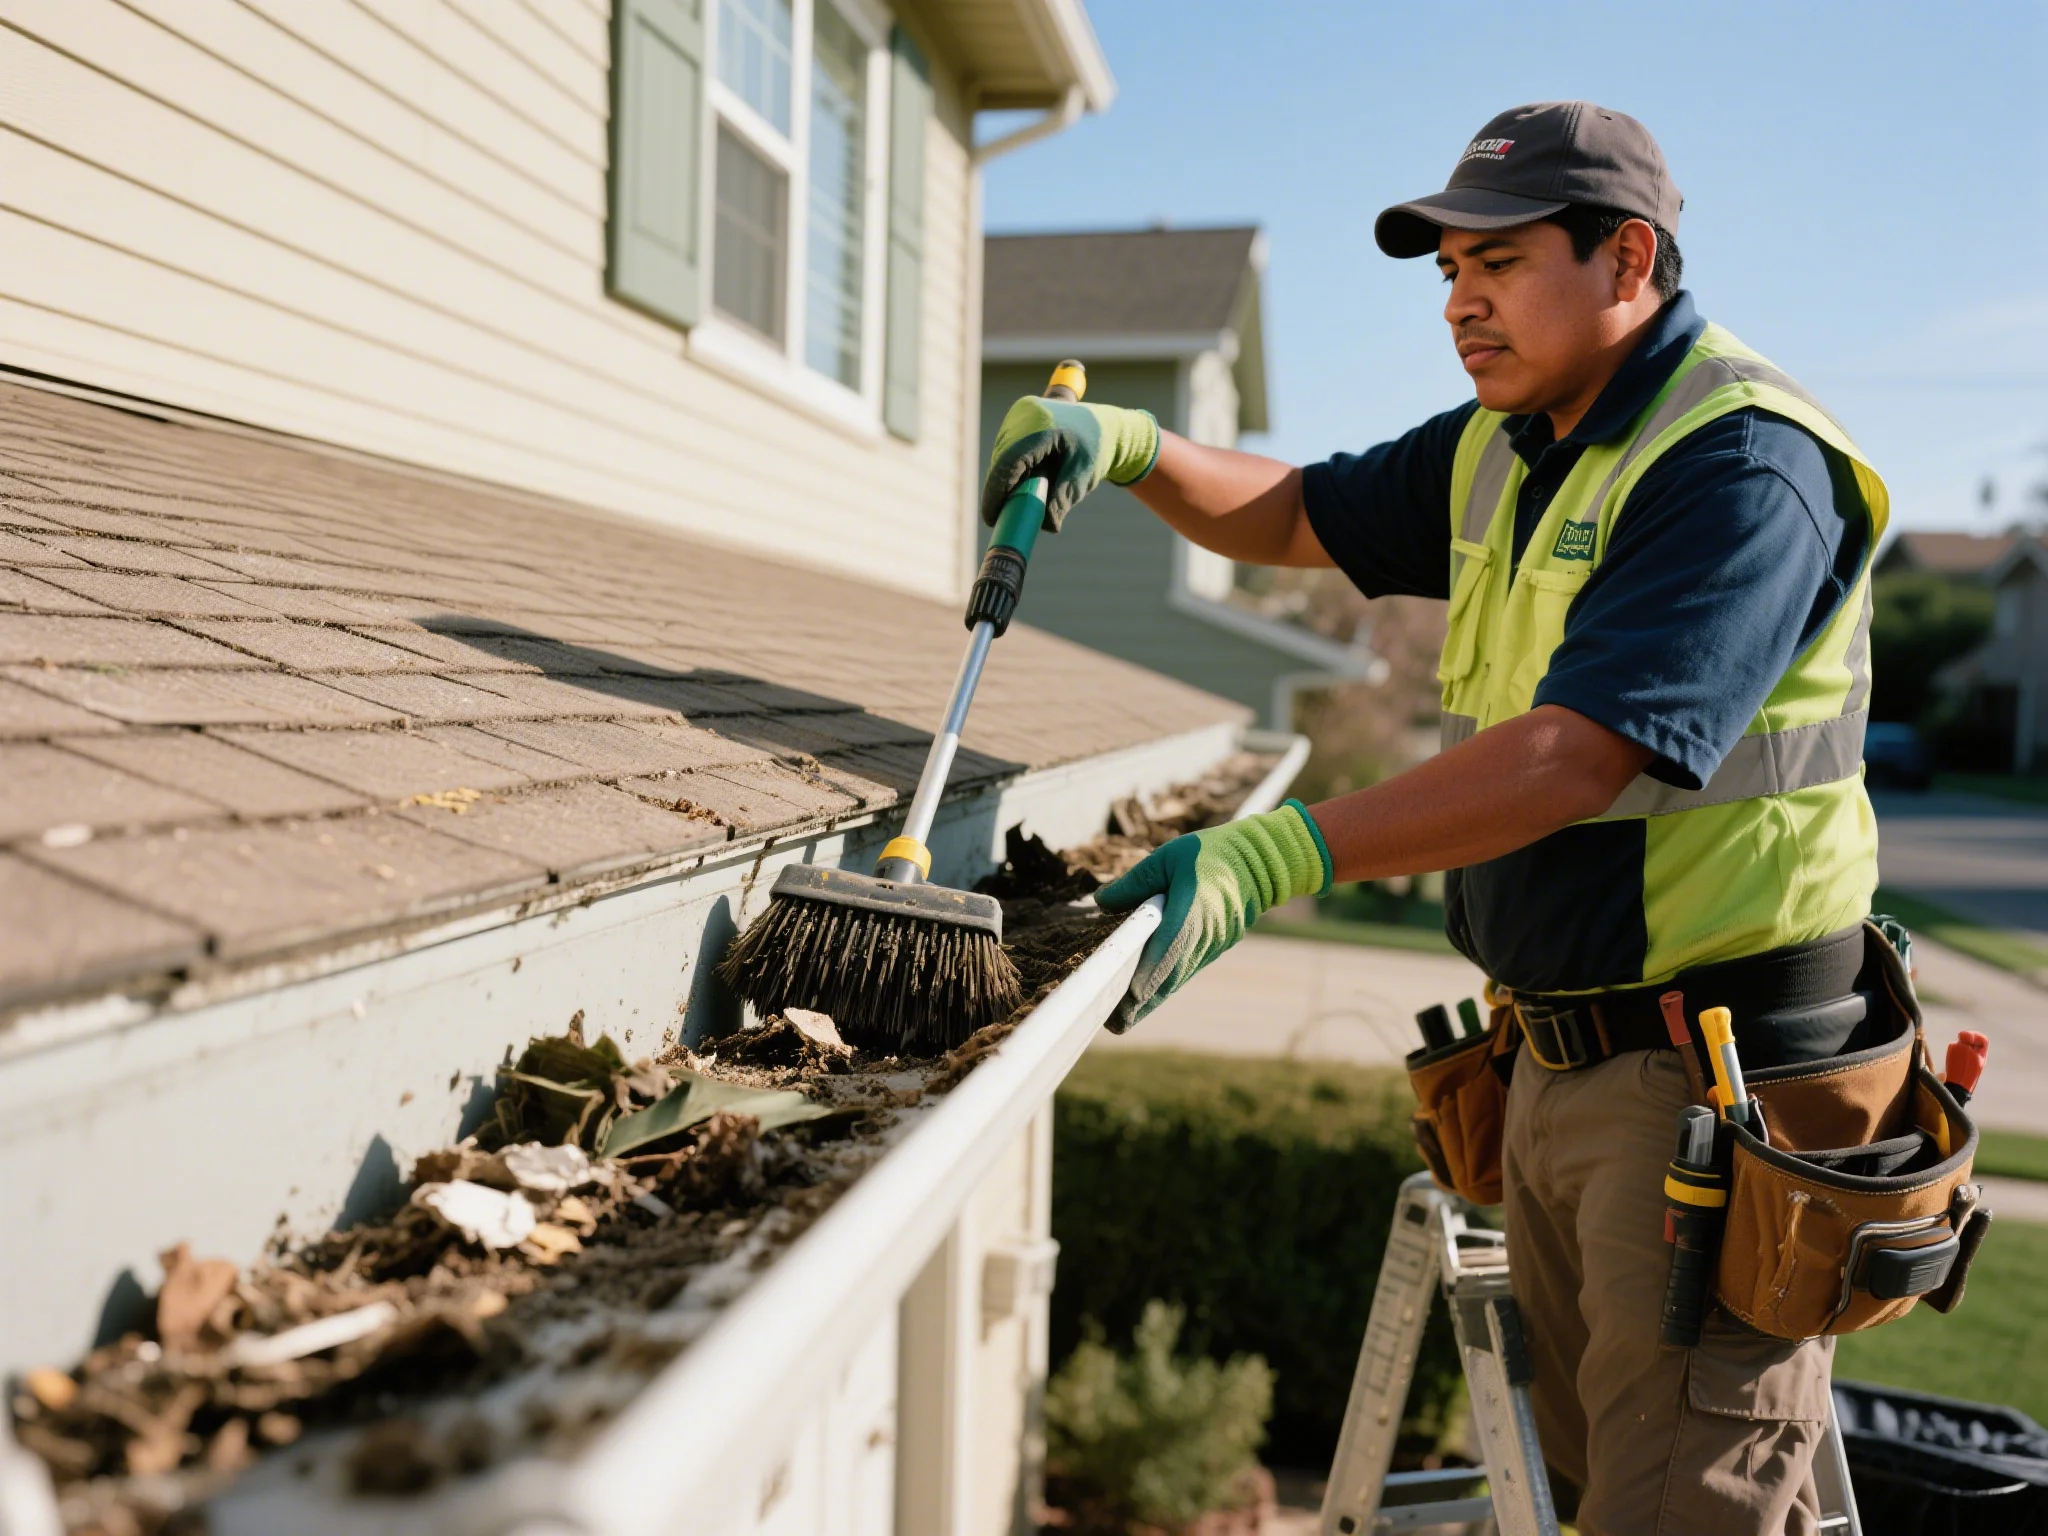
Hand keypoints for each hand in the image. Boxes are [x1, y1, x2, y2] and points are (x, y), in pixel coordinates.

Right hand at [981, 396, 1159, 531]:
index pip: (1009, 461)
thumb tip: (1046, 527)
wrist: (1107, 427)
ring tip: (1019, 504)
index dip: (996, 492)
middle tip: (1004, 521)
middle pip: (1001, 461)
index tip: (991, 519)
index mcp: (1041, 423)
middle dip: (1001, 492)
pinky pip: (1007, 452)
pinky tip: (1023, 486)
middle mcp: (1024, 414)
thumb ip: (1062, 501)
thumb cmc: (1097, 450)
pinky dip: (1012, 472)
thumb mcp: (1082, 477)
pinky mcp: (1017, 422)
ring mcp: (1018, 416)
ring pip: (1002, 458)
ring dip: (1006, 483)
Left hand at [1095, 800, 1331, 1031]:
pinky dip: (1165, 987)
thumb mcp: (1168, 857)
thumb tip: (1102, 903)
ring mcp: (1214, 945)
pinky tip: (1144, 1000)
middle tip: (1113, 1024)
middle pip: (1171, 975)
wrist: (1261, 861)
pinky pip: (1186, 971)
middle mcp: (1206, 935)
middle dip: (1142, 1001)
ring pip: (1178, 979)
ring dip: (1152, 1001)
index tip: (1129, 998)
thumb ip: (1136, 882)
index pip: (1169, 949)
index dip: (1149, 974)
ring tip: (1121, 1021)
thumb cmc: (1210, 852)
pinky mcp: (1216, 948)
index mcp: (1194, 910)